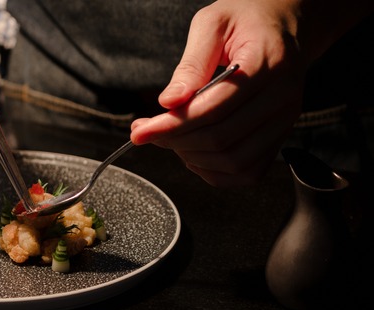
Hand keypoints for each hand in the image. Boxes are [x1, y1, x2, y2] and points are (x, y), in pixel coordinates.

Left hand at [130, 0, 312, 186]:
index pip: (213, 109)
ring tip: (172, 138)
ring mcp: (284, 121)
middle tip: (150, 131)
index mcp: (267, 63)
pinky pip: (247, 172)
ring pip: (233, 161)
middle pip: (221, 139)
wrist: (283, 26)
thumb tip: (169, 102)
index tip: (140, 131)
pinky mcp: (280, 137)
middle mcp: (282, 97)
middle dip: (175, 141)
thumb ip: (190, 64)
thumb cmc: (246, 22)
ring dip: (192, 157)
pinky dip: (215, 171)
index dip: (171, 125)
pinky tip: (196, 152)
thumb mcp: (212, 24)